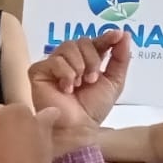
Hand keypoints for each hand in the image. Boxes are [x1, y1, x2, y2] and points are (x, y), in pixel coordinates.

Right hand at [29, 32, 132, 150]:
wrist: (77, 127)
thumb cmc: (93, 109)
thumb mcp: (114, 82)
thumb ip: (120, 58)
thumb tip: (125, 34)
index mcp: (87, 61)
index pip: (96, 42)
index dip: (106, 37)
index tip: (117, 35)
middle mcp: (70, 60)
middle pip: (82, 41)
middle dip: (92, 59)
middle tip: (91, 79)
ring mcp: (53, 65)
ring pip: (68, 47)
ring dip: (78, 66)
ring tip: (78, 85)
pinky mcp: (38, 71)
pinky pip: (54, 60)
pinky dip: (65, 73)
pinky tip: (66, 88)